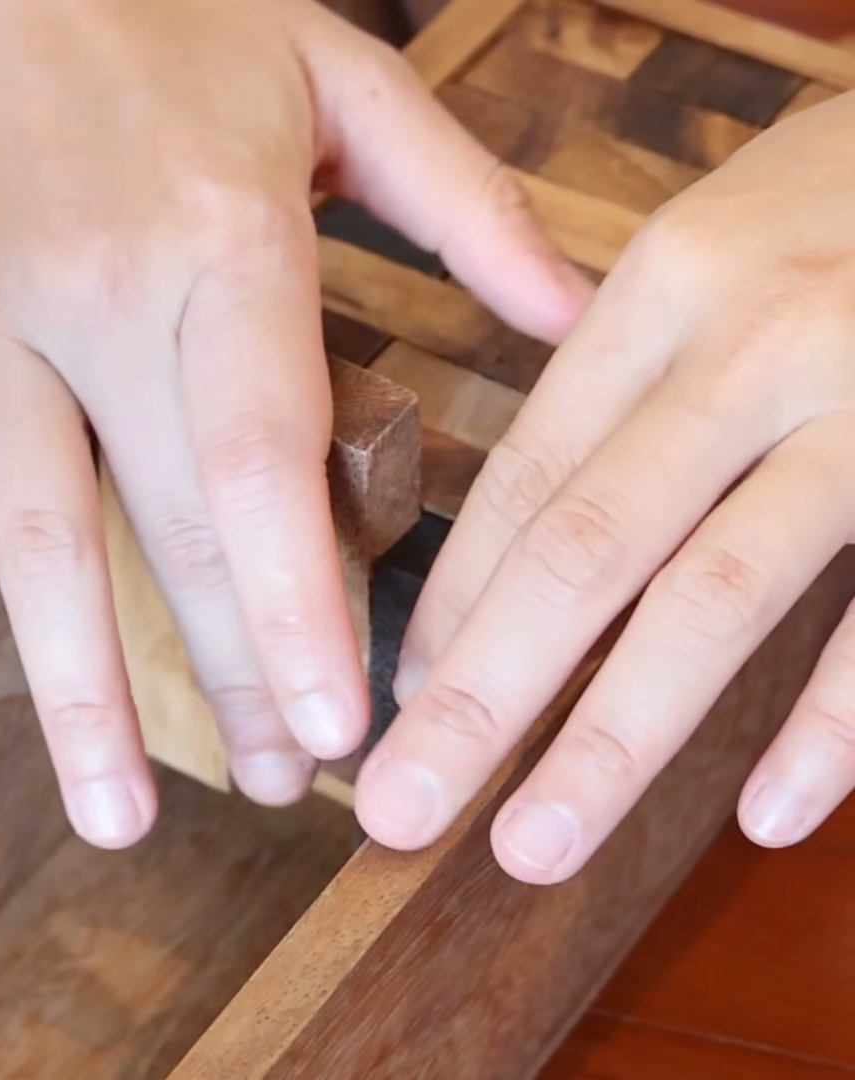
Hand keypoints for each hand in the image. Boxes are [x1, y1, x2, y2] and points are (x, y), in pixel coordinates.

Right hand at [0, 0, 589, 847]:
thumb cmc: (171, 1)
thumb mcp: (340, 69)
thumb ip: (458, 198)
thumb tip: (567, 312)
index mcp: (219, 234)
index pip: (260, 452)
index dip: (298, 598)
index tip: (340, 727)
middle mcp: (94, 295)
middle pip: (163, 522)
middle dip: (229, 667)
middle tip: (279, 783)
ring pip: (22, 528)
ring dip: (70, 681)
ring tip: (111, 813)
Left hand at [358, 92, 854, 882]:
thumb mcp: (725, 241)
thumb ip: (633, 370)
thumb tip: (520, 524)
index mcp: (671, 289)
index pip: (528, 475)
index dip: (452, 603)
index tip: (391, 704)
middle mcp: (756, 346)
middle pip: (588, 548)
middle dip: (482, 693)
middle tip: (395, 811)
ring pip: (719, 596)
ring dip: (616, 736)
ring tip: (530, 846)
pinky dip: (832, 723)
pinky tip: (765, 816)